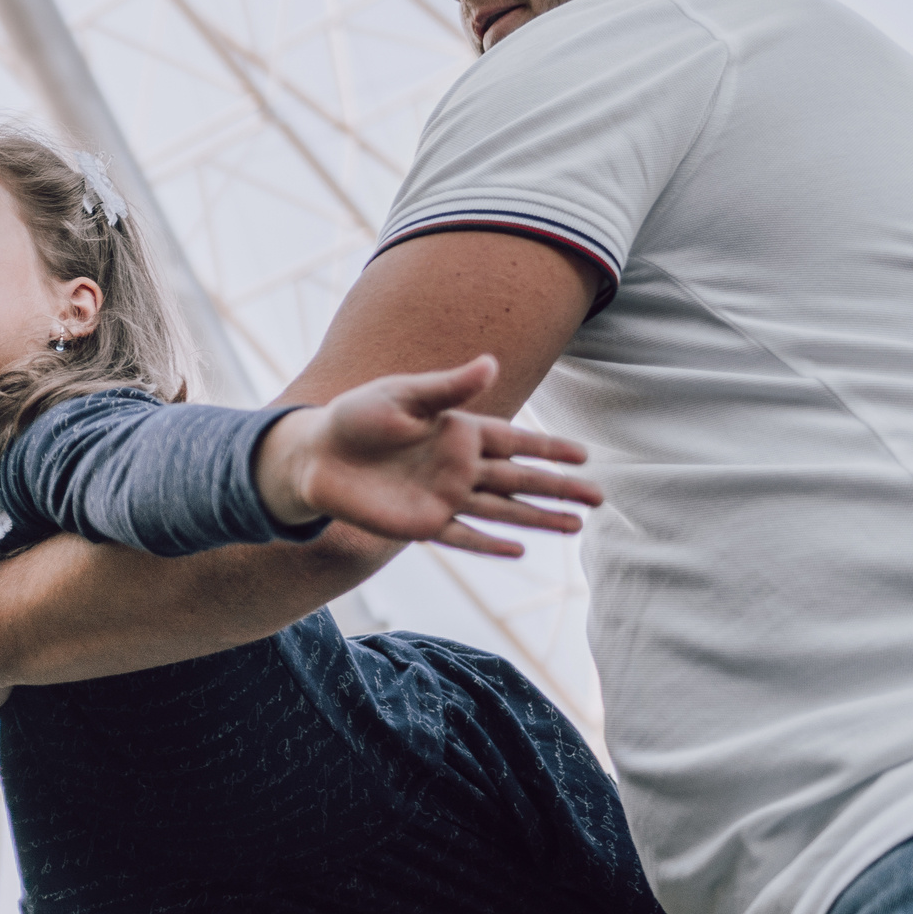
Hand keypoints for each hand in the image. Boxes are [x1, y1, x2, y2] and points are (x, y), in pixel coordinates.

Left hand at [257, 355, 600, 557]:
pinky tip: (519, 551)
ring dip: (537, 518)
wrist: (313, 456)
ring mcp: (442, 497)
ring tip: (576, 525)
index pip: (514, 440)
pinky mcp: (421, 524)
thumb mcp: (400, 396)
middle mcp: (457, 466)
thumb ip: (447, 388)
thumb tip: (490, 363)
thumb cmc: (354, 418)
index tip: (584, 455)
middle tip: (599, 498)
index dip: (549, 448)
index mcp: (457, 430)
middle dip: (558, 488)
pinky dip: (490, 544)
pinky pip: (463, 536)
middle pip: (519, 478)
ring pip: (502, 509)